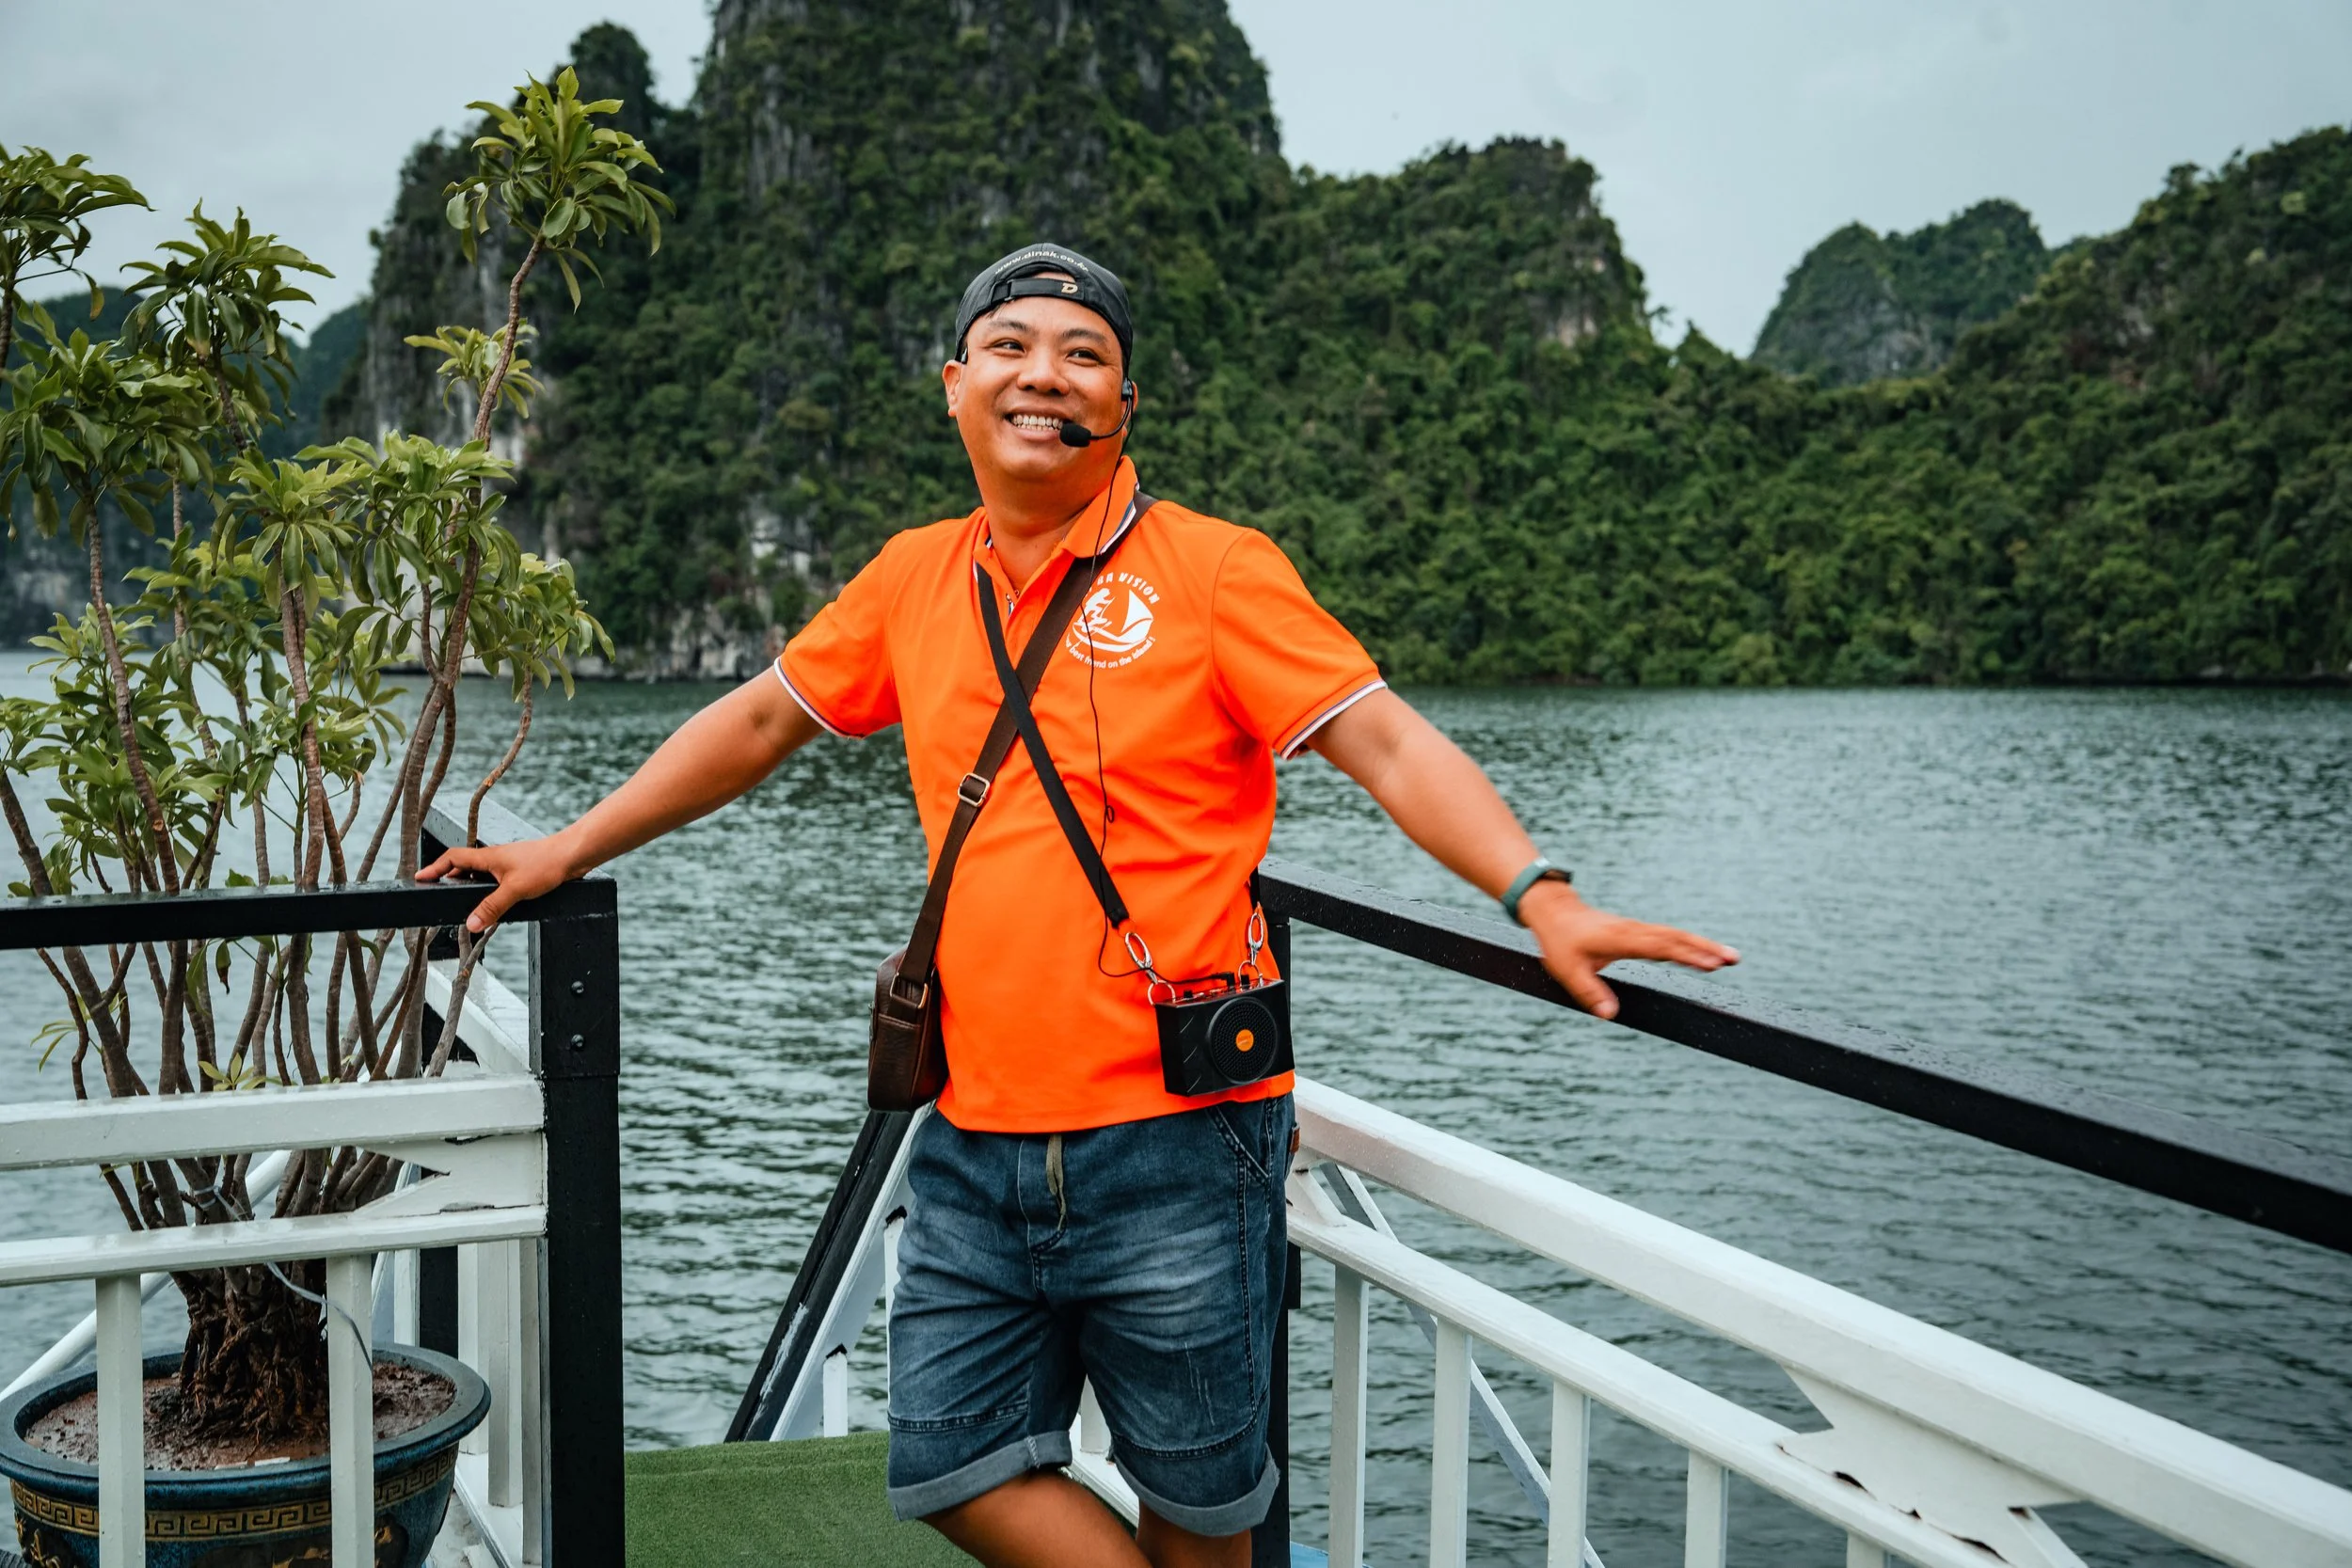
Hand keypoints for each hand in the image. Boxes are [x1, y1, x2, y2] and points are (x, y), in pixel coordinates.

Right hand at [416, 834, 580, 933]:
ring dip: (470, 888)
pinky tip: (492, 906)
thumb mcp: (515, 889)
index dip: (434, 868)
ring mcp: (506, 865)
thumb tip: (471, 923)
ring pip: (480, 876)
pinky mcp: (518, 872)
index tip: (419, 878)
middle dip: (448, 881)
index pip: (452, 858)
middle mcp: (494, 859)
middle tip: (438, 896)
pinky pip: (495, 882)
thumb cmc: (546, 864)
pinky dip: (488, 892)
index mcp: (487, 857)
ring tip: (463, 905)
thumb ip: (492, 907)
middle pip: (463, 868)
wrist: (572, 856)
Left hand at [1518, 880, 1737, 1020]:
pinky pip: (1669, 936)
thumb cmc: (1561, 942)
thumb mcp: (1568, 971)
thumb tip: (1610, 1015)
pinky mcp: (1638, 931)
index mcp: (1622, 939)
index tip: (1711, 964)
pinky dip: (1689, 943)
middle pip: (1677, 939)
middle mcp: (1635, 931)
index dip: (1687, 956)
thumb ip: (1590, 993)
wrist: (1555, 912)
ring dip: (1703, 945)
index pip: (1661, 948)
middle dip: (1707, 948)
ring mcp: (1638, 929)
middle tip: (1734, 959)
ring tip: (1730, 958)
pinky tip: (1704, 953)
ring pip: (1676, 935)